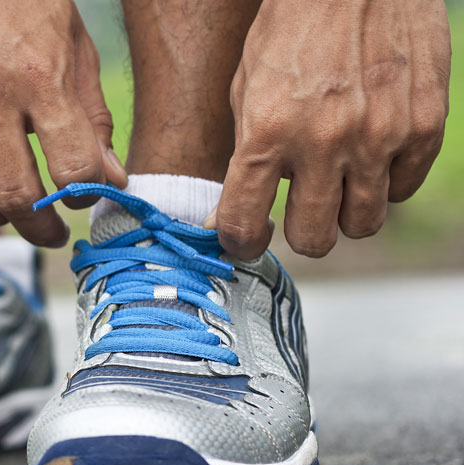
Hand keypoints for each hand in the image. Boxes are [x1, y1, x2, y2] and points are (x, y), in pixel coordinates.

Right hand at [0, 0, 126, 246]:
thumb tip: (111, 180)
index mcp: (39, 76)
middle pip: (16, 197)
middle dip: (42, 229)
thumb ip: (92, 119)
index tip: (83, 198)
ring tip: (10, 211)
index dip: (85, 196)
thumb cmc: (27, 1)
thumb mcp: (75, 48)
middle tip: (51, 234)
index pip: (73, 170)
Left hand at [215, 0, 450, 258]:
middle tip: (303, 210)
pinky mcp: (424, 126)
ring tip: (340, 179)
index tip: (247, 239)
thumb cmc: (293, 29)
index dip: (242, 241)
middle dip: (304, 231)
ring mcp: (379, 136)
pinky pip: (402, 190)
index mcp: (267, 131)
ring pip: (362, 224)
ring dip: (347, 212)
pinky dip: (386, 183)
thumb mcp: (247, 88)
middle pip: (314, 239)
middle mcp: (323, 141)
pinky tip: (373, 153)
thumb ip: (245, 155)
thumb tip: (234, 216)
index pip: (245, 223)